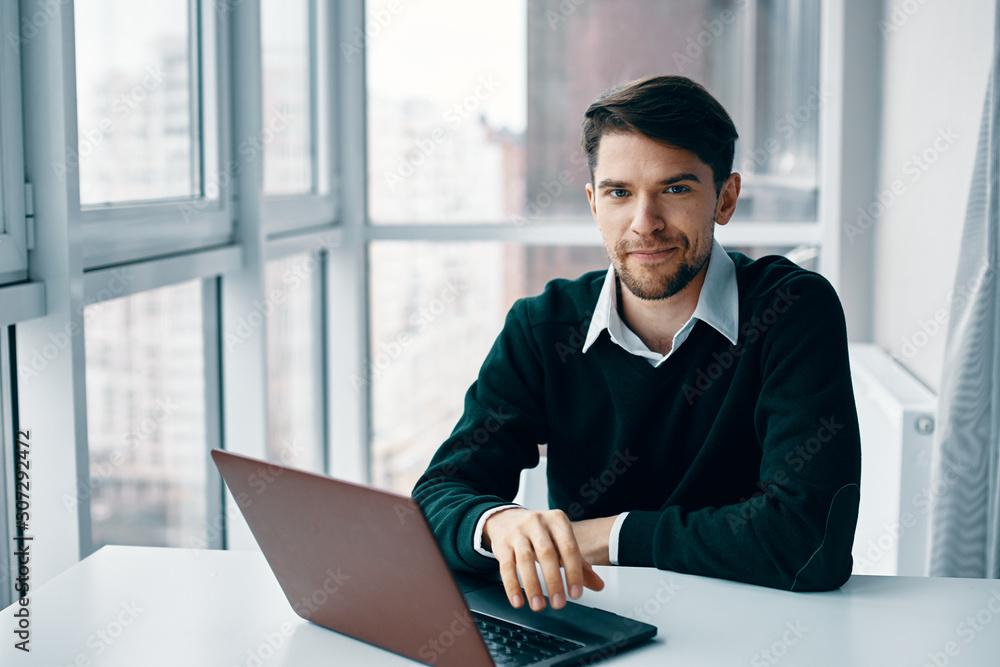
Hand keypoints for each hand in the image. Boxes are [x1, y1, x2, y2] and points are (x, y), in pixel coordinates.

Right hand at [483, 508, 604, 611]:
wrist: (507, 518)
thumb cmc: (540, 533)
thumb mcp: (561, 541)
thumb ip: (579, 563)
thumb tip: (598, 585)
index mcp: (557, 520)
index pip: (569, 547)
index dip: (573, 572)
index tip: (575, 594)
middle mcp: (537, 523)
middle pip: (546, 553)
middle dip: (553, 581)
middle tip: (559, 603)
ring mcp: (517, 532)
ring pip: (524, 560)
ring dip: (532, 586)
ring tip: (538, 606)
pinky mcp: (502, 544)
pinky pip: (506, 567)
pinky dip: (512, 586)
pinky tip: (518, 600)